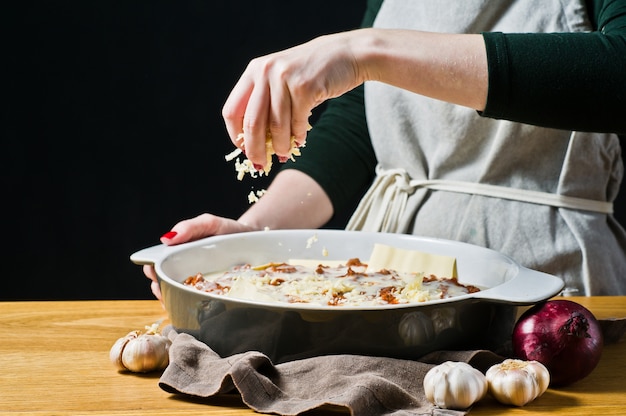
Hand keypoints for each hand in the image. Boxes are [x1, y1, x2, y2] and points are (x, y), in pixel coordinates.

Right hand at [143, 213, 256, 299]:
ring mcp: (197, 284)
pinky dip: (191, 308)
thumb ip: (190, 228)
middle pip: (163, 284)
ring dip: (173, 301)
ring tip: (178, 301)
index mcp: (179, 254)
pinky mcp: (212, 294)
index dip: (152, 273)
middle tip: (166, 291)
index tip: (155, 276)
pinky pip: (197, 304)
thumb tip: (166, 239)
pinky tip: (193, 308)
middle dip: (160, 290)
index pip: (155, 266)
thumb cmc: (228, 231)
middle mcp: (184, 270)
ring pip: (177, 296)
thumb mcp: (210, 224)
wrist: (253, 240)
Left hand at [222, 30, 364, 168]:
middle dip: (255, 149)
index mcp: (253, 71)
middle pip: (251, 122)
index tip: (245, 150)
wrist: (346, 54)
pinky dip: (298, 136)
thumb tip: (255, 144)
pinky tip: (300, 140)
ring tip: (284, 153)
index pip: (232, 110)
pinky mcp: (305, 86)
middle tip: (261, 164)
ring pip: (276, 126)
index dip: (236, 136)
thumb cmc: (311, 73)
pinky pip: (297, 122)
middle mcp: (265, 71)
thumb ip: (266, 104)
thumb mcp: (280, 80)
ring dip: (280, 146)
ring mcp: (284, 78)